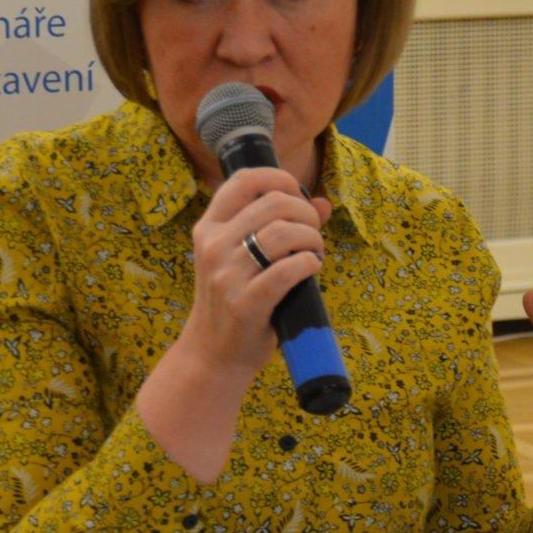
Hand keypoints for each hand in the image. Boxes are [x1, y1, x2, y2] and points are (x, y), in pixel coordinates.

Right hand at [173, 166, 332, 379]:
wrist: (212, 353)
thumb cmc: (233, 301)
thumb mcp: (241, 260)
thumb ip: (276, 227)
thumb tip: (323, 204)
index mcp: (209, 228)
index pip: (244, 180)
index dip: (280, 179)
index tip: (297, 196)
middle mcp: (214, 246)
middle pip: (273, 203)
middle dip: (305, 213)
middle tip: (313, 234)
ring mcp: (228, 275)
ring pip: (282, 233)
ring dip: (311, 239)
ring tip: (314, 253)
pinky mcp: (246, 302)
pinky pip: (288, 270)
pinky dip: (309, 263)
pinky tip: (311, 268)